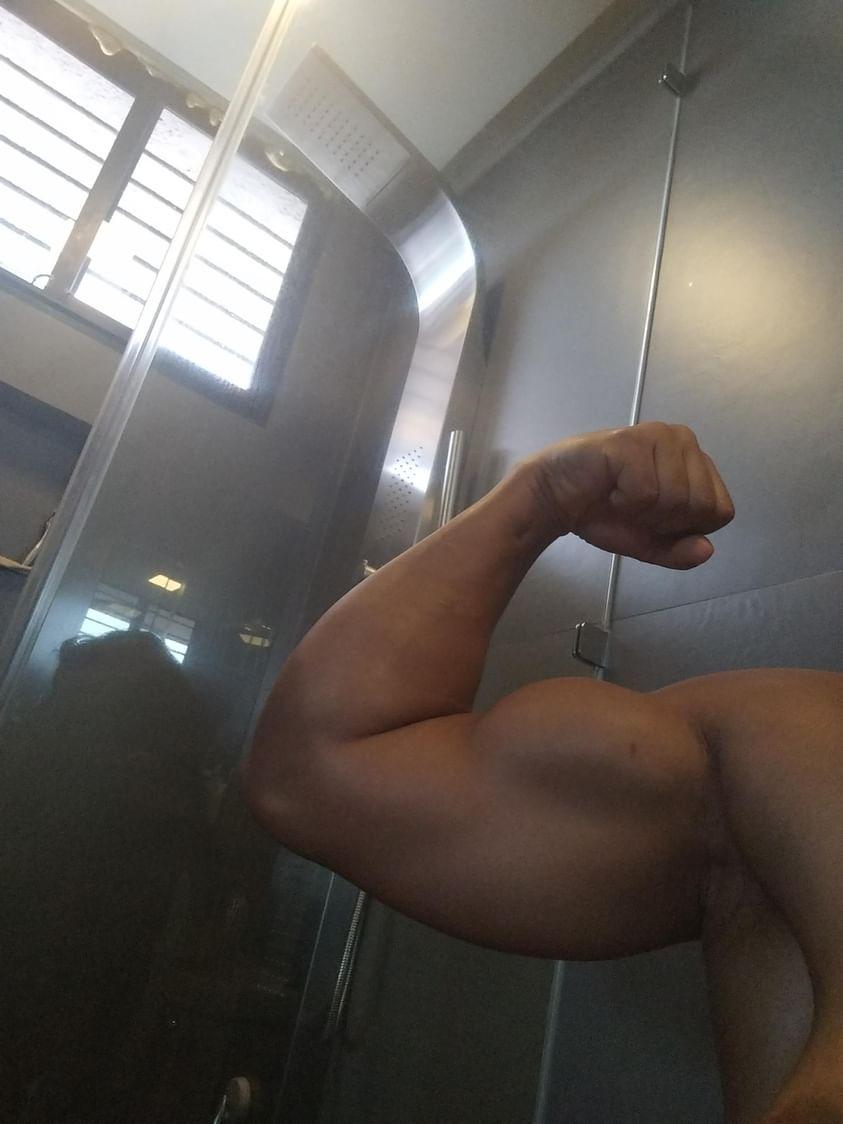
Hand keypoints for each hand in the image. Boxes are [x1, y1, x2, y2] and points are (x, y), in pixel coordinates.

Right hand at [527, 422, 735, 569]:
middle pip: (701, 506)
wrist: (554, 497)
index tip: (655, 519)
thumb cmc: (603, 513)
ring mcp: (659, 436)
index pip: (721, 511)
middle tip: (634, 508)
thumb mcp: (649, 543)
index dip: (687, 529)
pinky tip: (610, 489)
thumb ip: (679, 551)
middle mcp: (684, 440)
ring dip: (642, 512)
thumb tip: (707, 550)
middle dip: (665, 522)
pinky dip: (624, 503)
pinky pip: (646, 492)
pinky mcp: (631, 441)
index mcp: (696, 461)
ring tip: (620, 497)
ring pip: (676, 499)